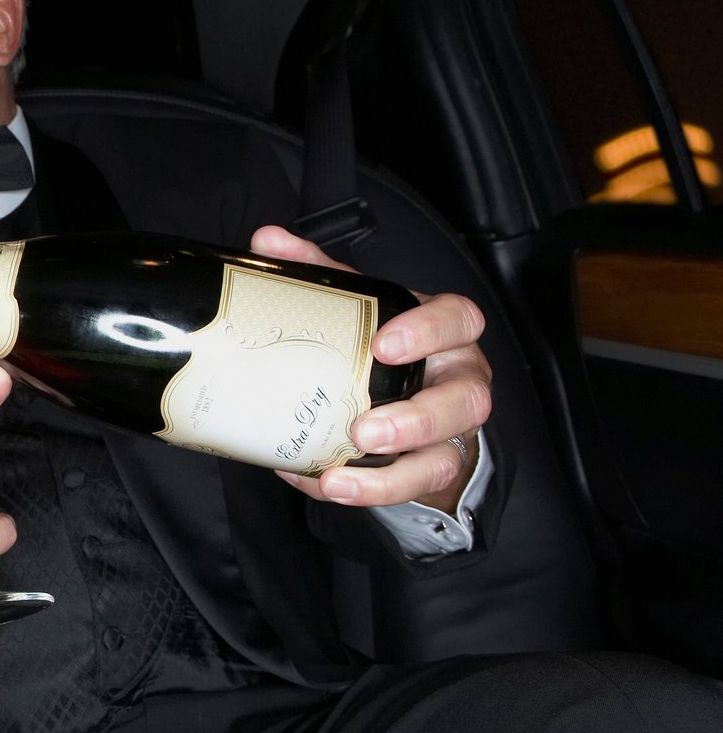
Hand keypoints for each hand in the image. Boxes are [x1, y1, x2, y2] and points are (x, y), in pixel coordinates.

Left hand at [251, 226, 491, 513]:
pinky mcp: (434, 468)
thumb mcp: (355, 306)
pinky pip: (410, 488)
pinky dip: (366, 492)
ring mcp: (452, 431)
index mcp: (444, 332)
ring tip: (340, 477)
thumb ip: (319, 272)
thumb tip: (267, 240)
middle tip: (364, 428)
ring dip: (392, 474)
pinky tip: (321, 482)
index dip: (429, 331)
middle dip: (417, 418)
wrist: (405, 401)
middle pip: (466, 399)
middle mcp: (458, 380)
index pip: (459, 320)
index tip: (385, 343)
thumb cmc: (382, 345)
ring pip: (444, 456)